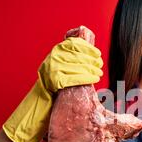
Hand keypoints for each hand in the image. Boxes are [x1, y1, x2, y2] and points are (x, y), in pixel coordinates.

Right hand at [2, 26, 102, 141]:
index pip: (75, 45)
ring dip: (92, 70)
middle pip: (79, 57)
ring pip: (80, 67)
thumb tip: (91, 53)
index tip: (97, 53)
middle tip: (100, 65)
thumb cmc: (55, 79)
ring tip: (99, 73)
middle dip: (92, 61)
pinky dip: (88, 78)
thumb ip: (70, 56)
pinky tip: (95, 79)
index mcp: (56, 50)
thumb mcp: (60, 63)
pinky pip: (77, 78)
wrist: (41, 96)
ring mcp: (55, 69)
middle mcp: (54, 58)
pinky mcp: (57, 80)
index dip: (88, 48)